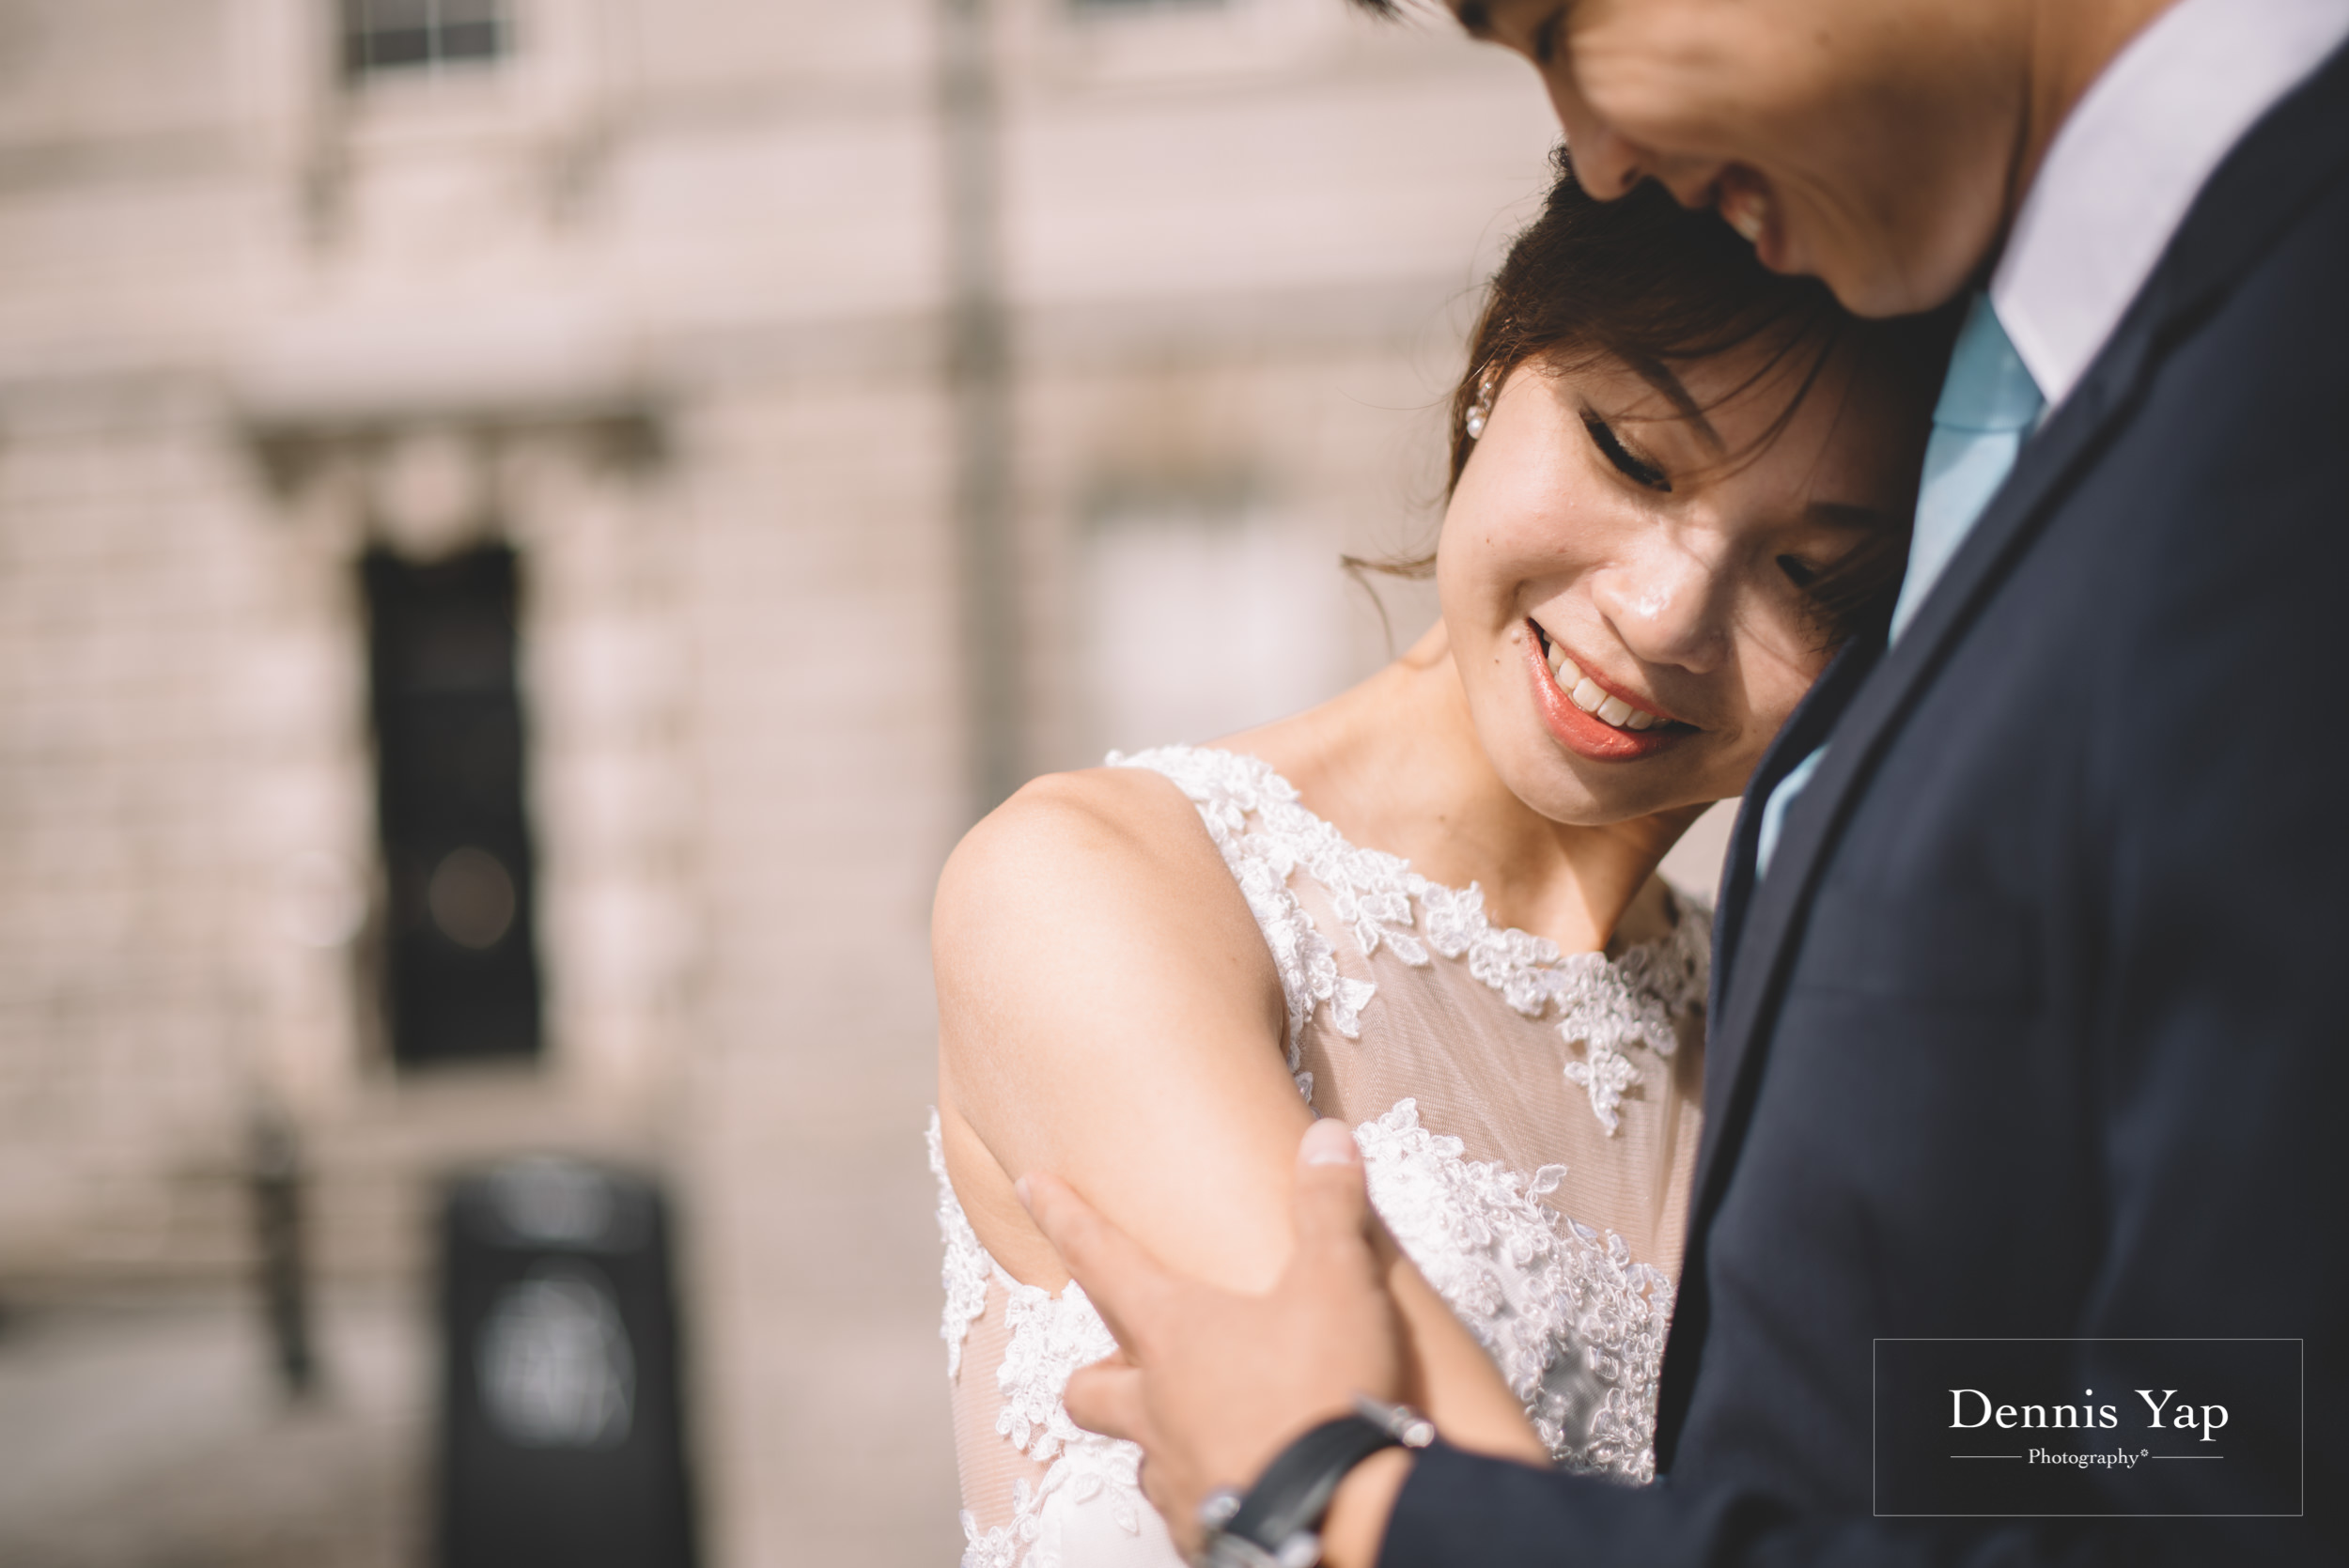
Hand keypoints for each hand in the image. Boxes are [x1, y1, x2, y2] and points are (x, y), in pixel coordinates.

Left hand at [1017, 1118, 1412, 1558]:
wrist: (1337, 1517)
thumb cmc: (1323, 1388)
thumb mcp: (1338, 1281)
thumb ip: (1327, 1206)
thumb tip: (1327, 1136)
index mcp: (1173, 1332)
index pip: (1099, 1257)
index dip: (1063, 1215)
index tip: (1031, 1184)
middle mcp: (1156, 1405)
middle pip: (1087, 1388)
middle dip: (1092, 1372)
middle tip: (1117, 1361)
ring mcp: (1175, 1473)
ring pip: (1137, 1453)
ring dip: (1155, 1436)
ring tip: (1197, 1426)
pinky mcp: (1207, 1530)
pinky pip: (1188, 1508)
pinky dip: (1205, 1490)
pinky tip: (1241, 1482)